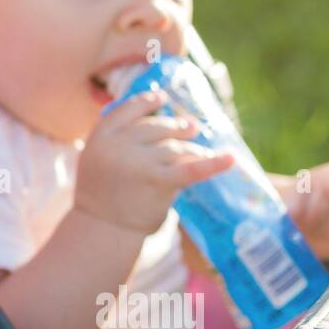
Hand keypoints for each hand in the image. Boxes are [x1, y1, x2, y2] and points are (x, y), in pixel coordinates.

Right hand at [77, 90, 235, 233]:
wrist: (103, 229)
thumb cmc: (104, 193)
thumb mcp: (98, 157)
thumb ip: (120, 137)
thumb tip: (170, 120)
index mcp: (101, 136)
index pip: (128, 110)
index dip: (147, 102)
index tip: (163, 99)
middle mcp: (118, 145)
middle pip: (156, 128)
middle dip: (177, 128)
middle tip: (192, 129)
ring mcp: (138, 162)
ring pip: (174, 147)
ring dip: (191, 149)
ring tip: (200, 152)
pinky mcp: (158, 181)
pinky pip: (190, 169)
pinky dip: (213, 164)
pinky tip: (230, 159)